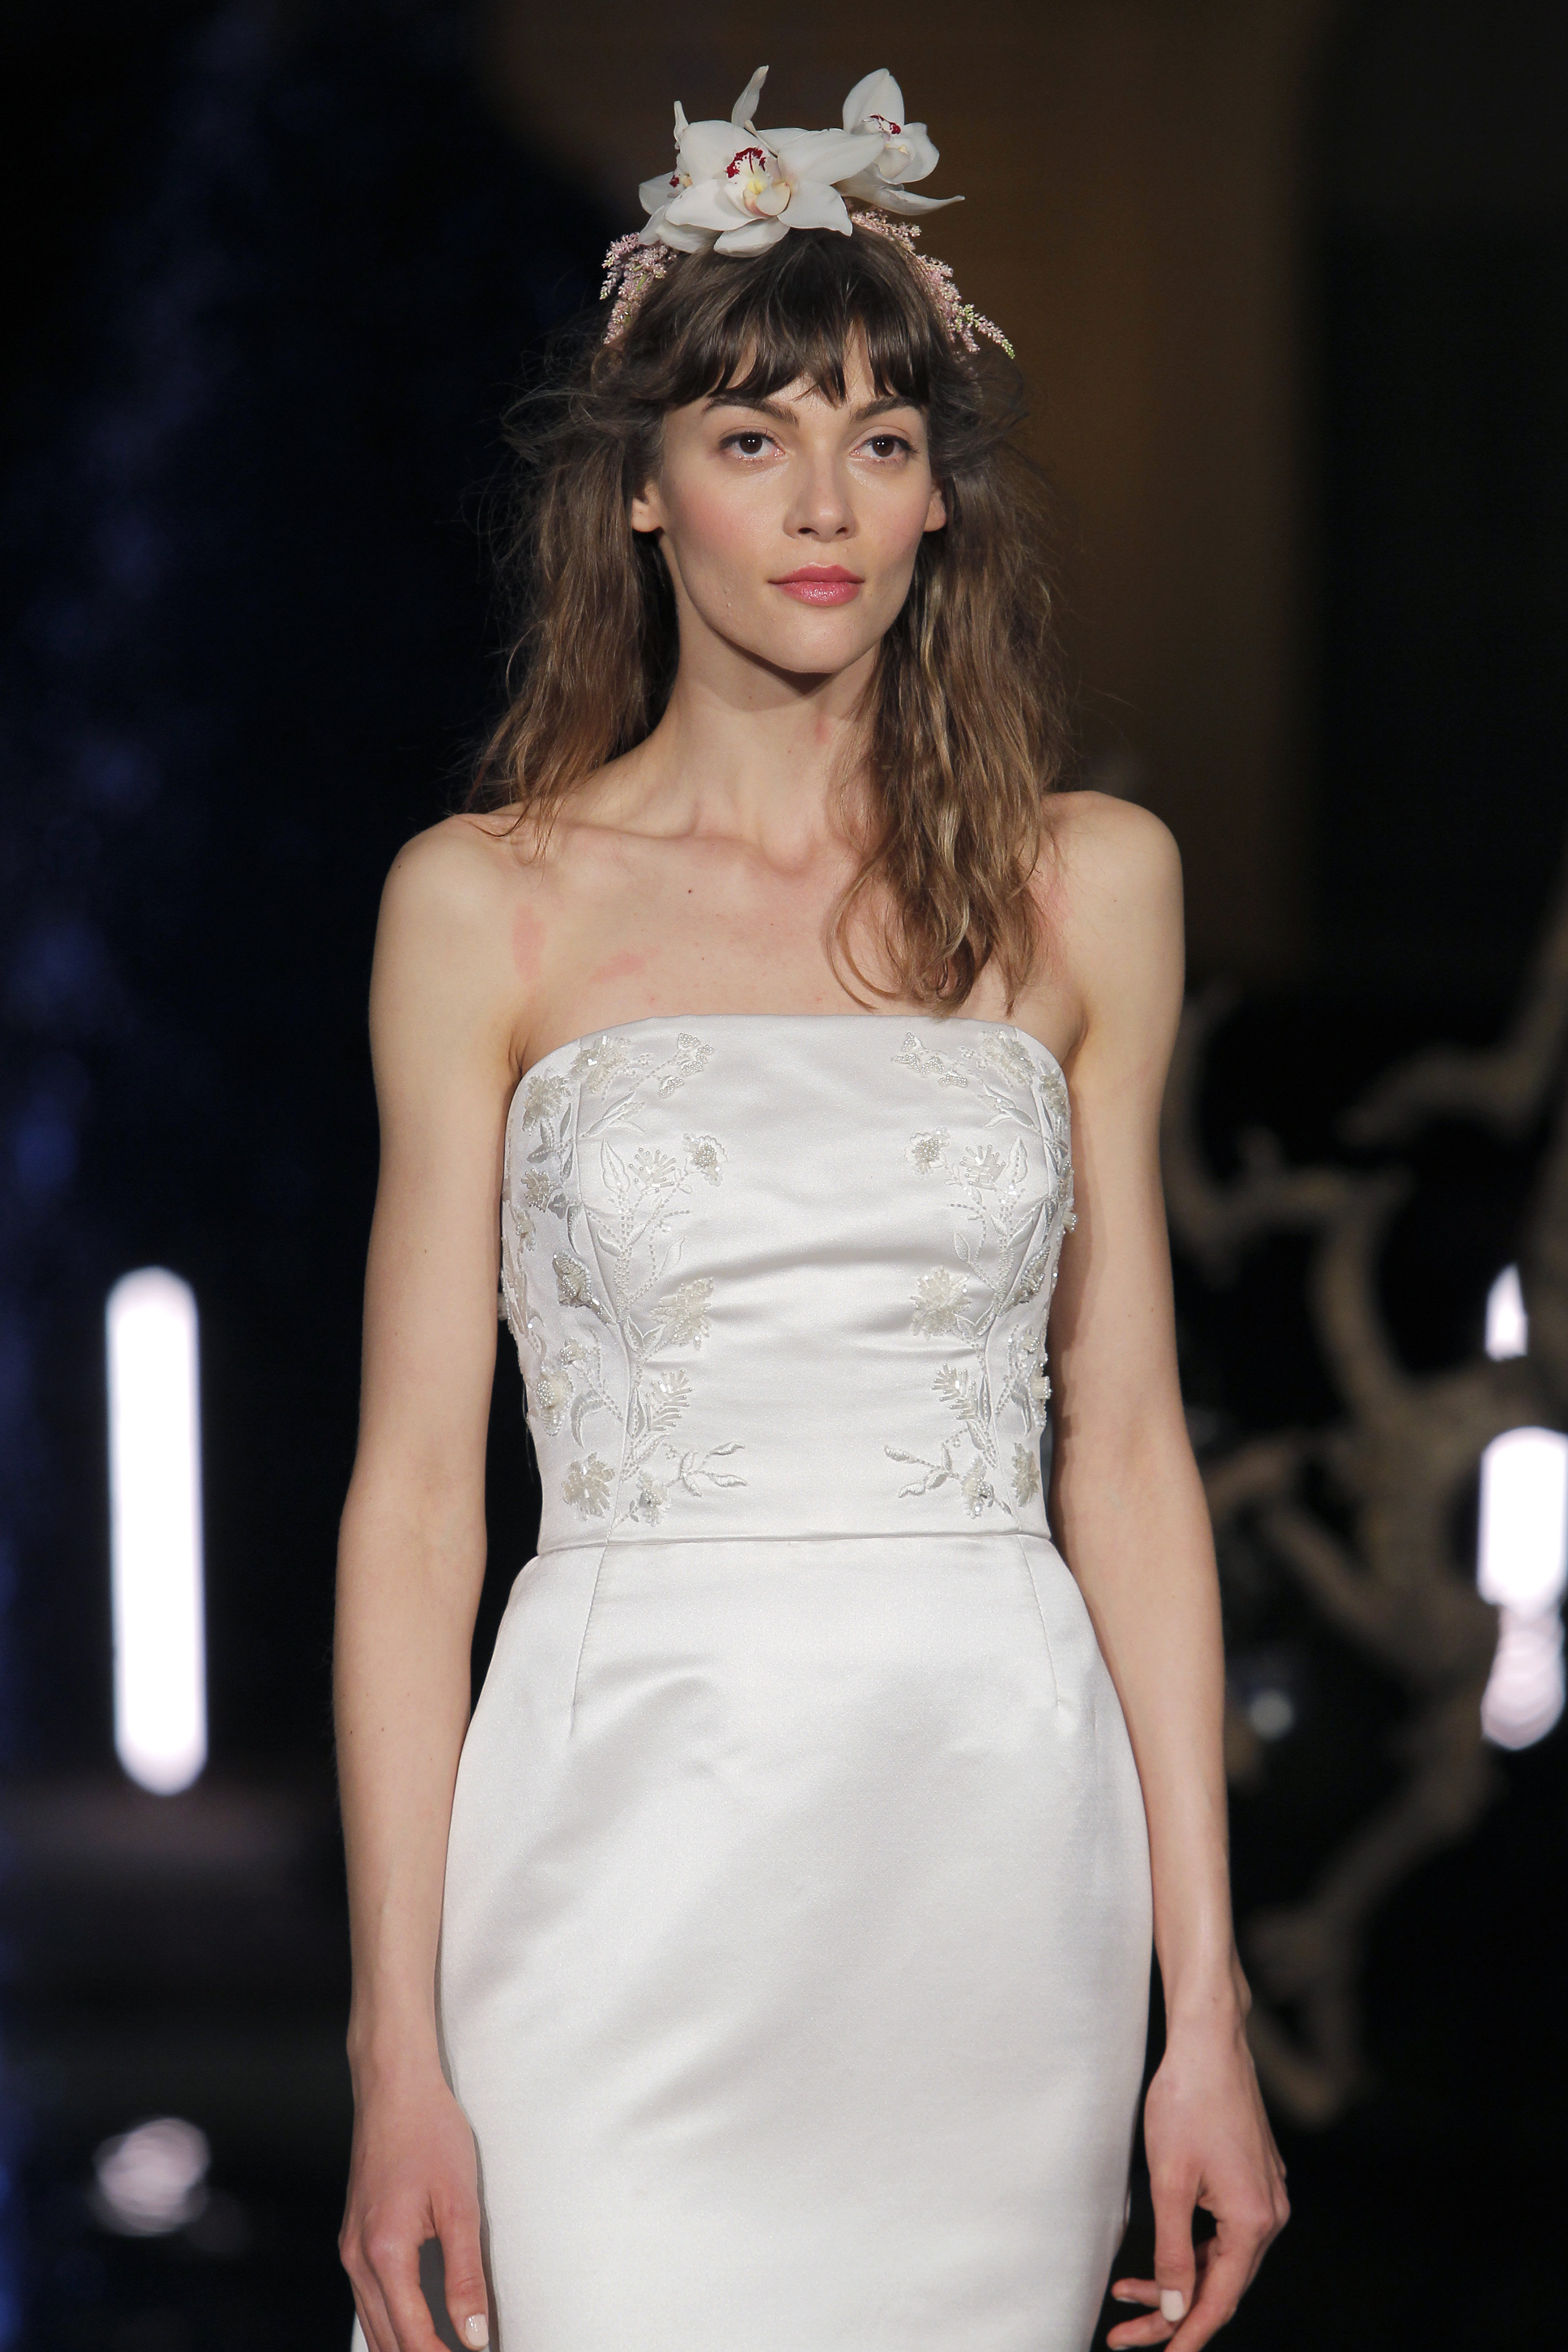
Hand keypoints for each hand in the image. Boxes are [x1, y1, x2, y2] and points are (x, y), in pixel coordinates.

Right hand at [340, 2062, 489, 2351]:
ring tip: (438, 2351)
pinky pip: (367, 2299)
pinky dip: (389, 2325)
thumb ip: (466, 2275)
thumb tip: (474, 2334)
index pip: (412, 2335)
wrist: (394, 2087)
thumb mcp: (460, 2203)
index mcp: (385, 2252)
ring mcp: (351, 2248)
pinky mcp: (354, 2238)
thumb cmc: (429, 2132)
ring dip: (402, 2347)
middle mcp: (358, 2258)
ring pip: (372, 2324)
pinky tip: (412, 2331)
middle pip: (385, 2340)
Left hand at [1107, 2011, 1287, 2348]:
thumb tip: (1178, 2308)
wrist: (1208, 2040)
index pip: (1221, 2299)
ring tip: (1126, 2292)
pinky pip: (1224, 2231)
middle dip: (1173, 2312)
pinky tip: (1161, 2254)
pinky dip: (1191, 2248)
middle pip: (1221, 2284)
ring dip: (1178, 2280)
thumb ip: (1174, 2252)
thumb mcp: (1170, 2183)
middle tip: (1123, 2332)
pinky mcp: (1251, 2178)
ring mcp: (1264, 2194)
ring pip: (1221, 2258)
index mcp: (1255, 2220)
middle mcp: (1269, 2213)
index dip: (1188, 2335)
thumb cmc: (1186, 2101)